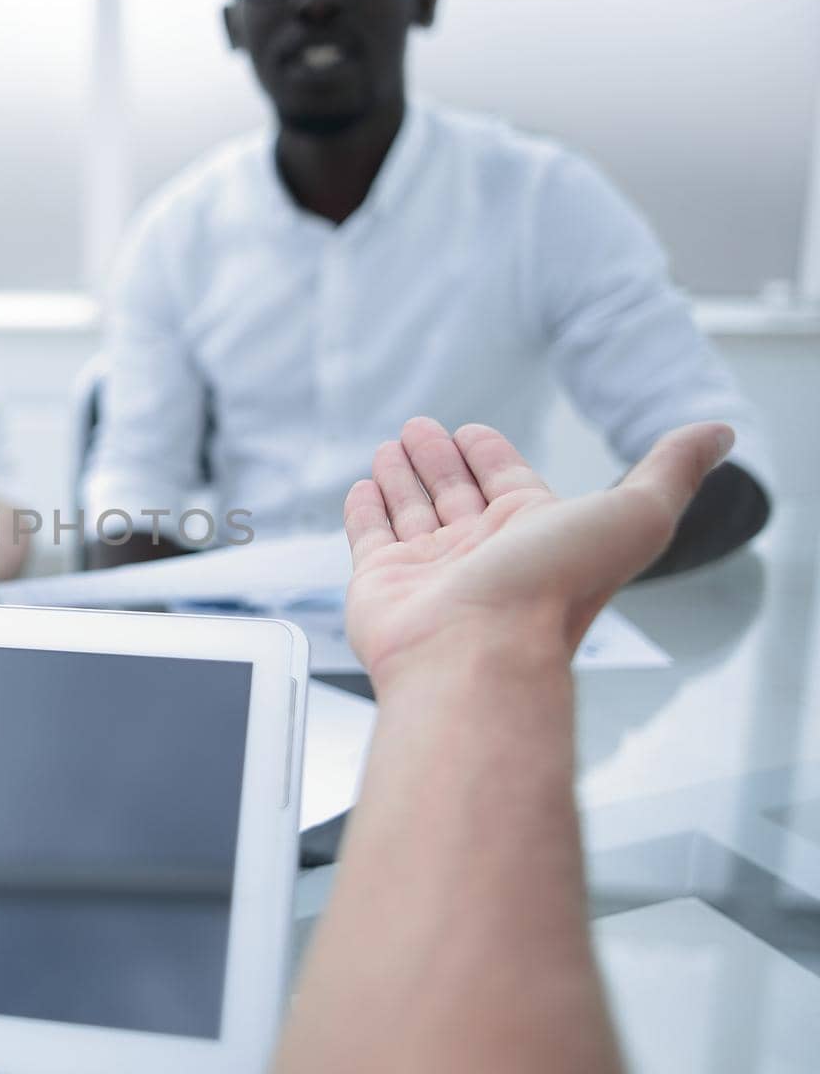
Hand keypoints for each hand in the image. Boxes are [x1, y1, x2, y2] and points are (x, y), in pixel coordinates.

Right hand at [342, 418, 732, 688]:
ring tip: (391, 446)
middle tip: (420, 427)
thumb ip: (671, 470)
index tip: (472, 430)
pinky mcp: (381, 583)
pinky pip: (370, 538)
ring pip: (412, 510)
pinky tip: (364, 487)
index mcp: (536, 534)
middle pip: (457, 493)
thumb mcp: (635, 516)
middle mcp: (483, 554)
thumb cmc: (551, 594)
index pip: (509, 482)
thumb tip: (719, 433)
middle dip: (439, 458)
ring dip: (402, 476)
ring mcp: (430, 570)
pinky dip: (365, 510)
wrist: (478, 656)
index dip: (491, 455)